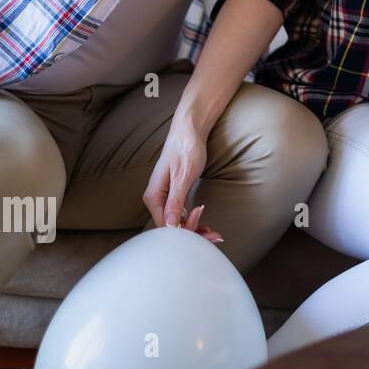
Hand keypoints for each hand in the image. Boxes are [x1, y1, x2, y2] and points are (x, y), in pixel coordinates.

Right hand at [144, 114, 216, 236]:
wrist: (189, 132)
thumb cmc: (185, 150)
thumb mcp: (182, 176)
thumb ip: (175, 201)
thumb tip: (169, 225)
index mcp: (153, 197)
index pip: (165, 226)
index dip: (185, 232)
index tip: (205, 230)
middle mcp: (156, 200)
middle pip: (171, 227)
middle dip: (193, 233)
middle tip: (215, 236)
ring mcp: (165, 198)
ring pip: (177, 222)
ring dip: (195, 229)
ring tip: (214, 234)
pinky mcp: (174, 195)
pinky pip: (181, 214)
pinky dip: (193, 220)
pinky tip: (206, 225)